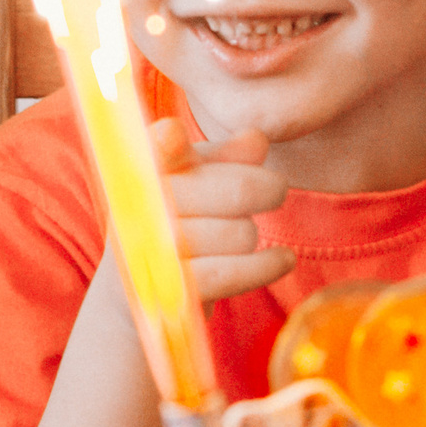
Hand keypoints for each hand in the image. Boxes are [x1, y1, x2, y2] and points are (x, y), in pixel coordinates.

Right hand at [152, 120, 293, 303]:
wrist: (142, 292)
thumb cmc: (174, 220)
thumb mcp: (193, 180)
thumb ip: (223, 157)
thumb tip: (255, 139)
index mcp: (144, 169)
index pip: (153, 151)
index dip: (162, 144)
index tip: (174, 135)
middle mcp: (141, 207)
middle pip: (234, 191)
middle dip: (266, 189)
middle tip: (276, 190)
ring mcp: (153, 252)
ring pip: (239, 235)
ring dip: (250, 235)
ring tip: (243, 235)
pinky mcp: (170, 290)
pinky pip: (231, 274)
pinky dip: (266, 266)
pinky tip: (284, 259)